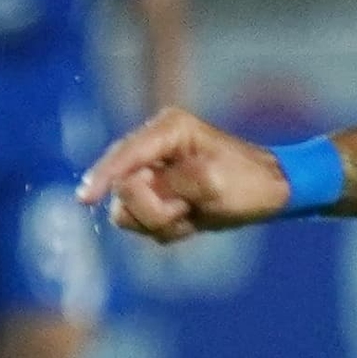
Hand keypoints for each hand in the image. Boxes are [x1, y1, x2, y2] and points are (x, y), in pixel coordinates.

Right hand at [80, 108, 290, 243]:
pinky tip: (191, 219)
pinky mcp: (158, 194)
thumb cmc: (248, 181)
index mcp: (169, 130)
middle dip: (151, 208)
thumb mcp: (211, 182)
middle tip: (186, 210)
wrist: (271, 192)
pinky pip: (143, 222)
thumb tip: (133, 189)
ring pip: (129, 210)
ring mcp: (155, 172)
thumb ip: (168, 184)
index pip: (124, 155)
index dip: (102, 177)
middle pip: (122, 188)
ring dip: (160, 220)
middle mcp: (155, 147)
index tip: (85, 199)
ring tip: (192, 213)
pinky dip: (166, 227)